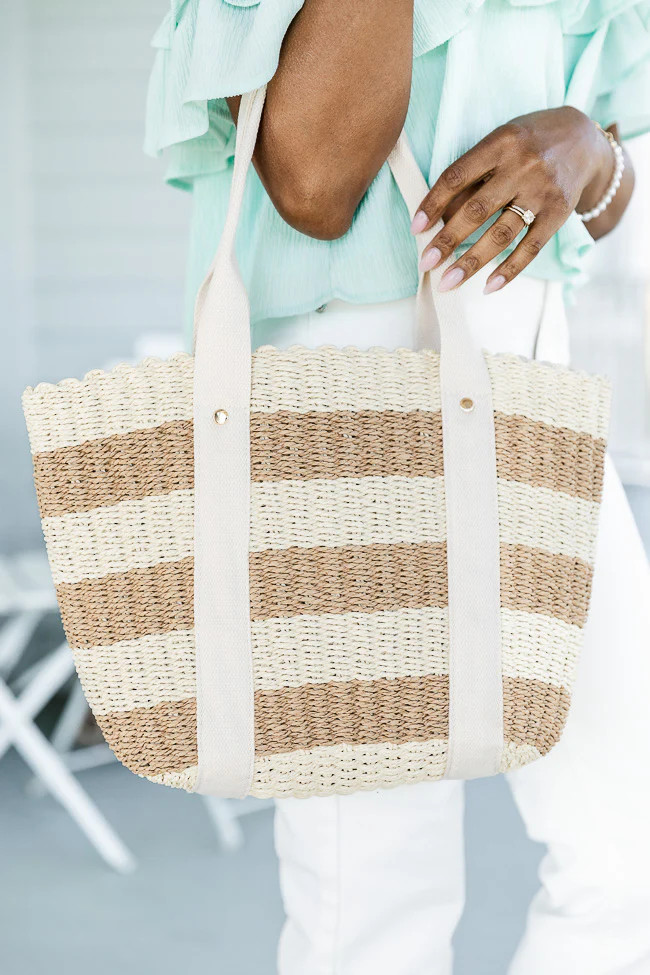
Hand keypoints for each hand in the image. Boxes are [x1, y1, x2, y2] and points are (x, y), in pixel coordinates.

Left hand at [410, 106, 613, 293]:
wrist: (584, 139)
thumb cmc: (528, 144)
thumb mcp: (501, 142)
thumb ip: (475, 174)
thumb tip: (440, 217)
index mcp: (501, 143)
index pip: (457, 176)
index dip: (433, 203)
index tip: (415, 229)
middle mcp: (522, 166)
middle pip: (477, 210)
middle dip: (447, 240)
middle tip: (426, 264)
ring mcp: (542, 191)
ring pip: (501, 234)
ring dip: (471, 262)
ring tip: (448, 282)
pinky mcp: (559, 213)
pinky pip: (531, 248)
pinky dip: (509, 270)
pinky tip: (488, 287)